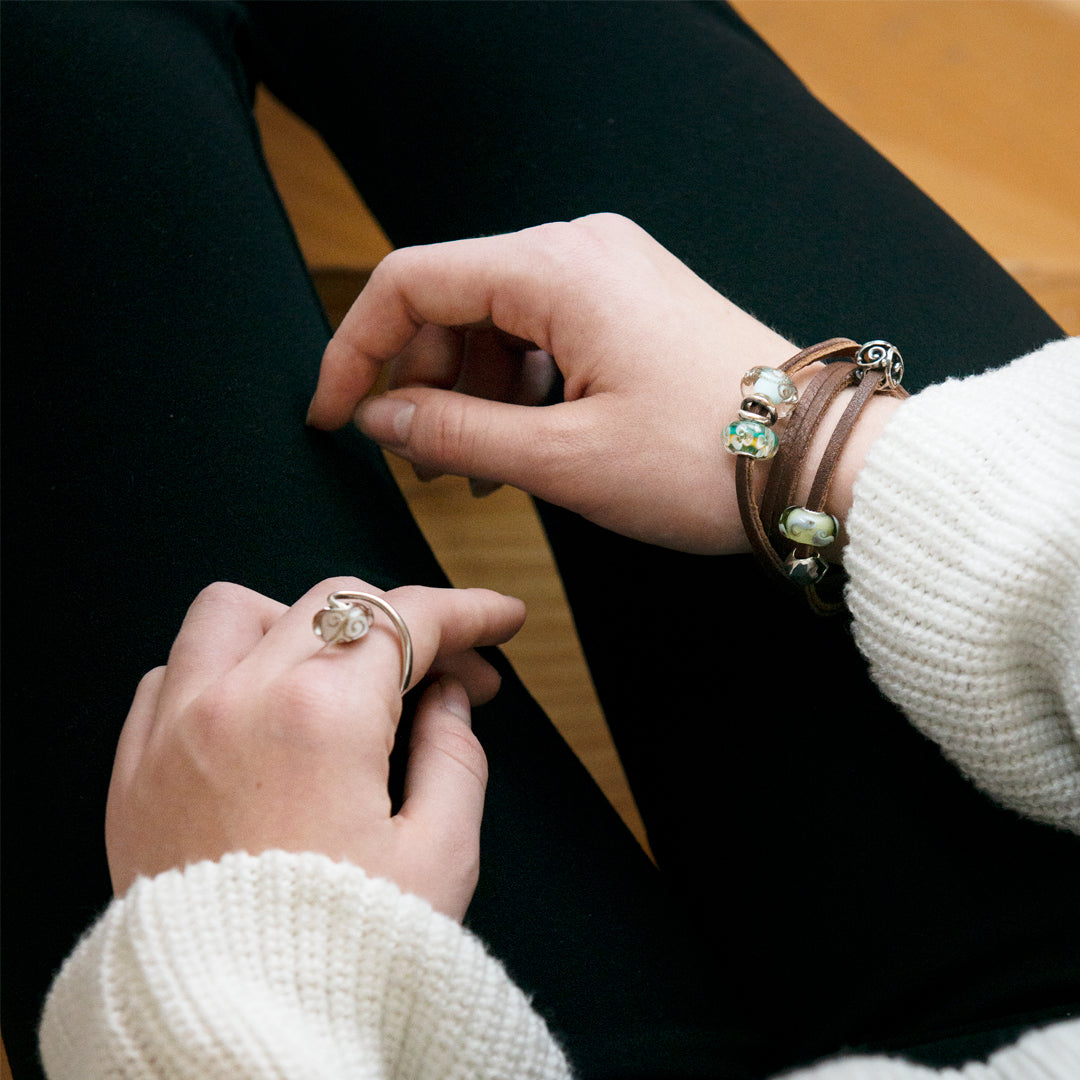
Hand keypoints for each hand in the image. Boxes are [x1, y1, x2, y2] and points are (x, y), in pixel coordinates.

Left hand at [105, 578, 525, 920]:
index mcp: (323, 716)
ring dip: (299, 625)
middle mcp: (240, 701)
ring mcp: (174, 730)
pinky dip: (221, 670)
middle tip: (447, 678)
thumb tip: (447, 699)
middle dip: (404, 626)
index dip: (469, 611)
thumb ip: (455, 754)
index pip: (409, 619)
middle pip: (336, 602)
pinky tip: (261, 711)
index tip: (498, 618)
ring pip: (235, 613)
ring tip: (341, 678)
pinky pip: (170, 673)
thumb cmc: (338, 962)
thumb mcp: (440, 855)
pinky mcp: (133, 770)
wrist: (234, 1043)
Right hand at [308, 214, 797, 553]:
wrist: (821, 461)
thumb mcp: (564, 459)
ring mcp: (613, 273)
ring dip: (470, 392)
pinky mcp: (633, 304)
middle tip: (419, 462)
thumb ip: (455, 434)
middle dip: (419, 381)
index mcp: (557, 268)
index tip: (332, 415)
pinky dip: (519, 386)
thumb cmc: (707, 459)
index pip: (410, 282)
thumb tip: (379, 419)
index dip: (355, 349)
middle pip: (452, 300)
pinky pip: (546, 333)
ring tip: (475, 472)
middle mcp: (582, 250)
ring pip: (498, 321)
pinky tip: (523, 445)